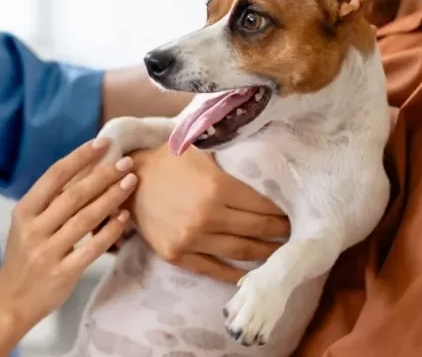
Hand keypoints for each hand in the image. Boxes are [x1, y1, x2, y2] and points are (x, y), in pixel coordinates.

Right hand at [0, 138, 135, 331]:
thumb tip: (84, 172)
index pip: (54, 175)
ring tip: (130, 183)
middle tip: (126, 163)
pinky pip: (93, 247)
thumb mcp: (26, 225)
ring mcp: (49, 251)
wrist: (10, 301)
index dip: (80, 157)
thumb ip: (48, 203)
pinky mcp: (63, 272)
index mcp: (24, 211)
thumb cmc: (23, 258)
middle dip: (103, 175)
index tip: (102, 144)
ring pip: (86, 218)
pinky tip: (123, 217)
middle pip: (74, 194)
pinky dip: (111, 230)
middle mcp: (35, 228)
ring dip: (111, 197)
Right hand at [125, 143, 289, 283]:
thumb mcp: (199, 147)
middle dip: (279, 232)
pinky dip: (235, 274)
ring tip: (279, 252)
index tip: (294, 213)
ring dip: (265, 253)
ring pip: (240, 252)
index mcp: (217, 188)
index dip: (281, 211)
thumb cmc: (167, 160)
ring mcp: (191, 239)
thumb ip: (229, 149)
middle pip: (257, 230)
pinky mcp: (177, 255)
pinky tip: (251, 273)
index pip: (262, 206)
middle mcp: (207, 217)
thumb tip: (264, 149)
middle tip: (293, 232)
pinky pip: (213, 269)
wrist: (128, 181)